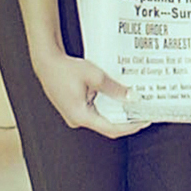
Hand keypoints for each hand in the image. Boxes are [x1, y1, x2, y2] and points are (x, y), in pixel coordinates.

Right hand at [33, 46, 147, 137]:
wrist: (46, 62)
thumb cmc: (65, 69)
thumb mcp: (95, 77)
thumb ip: (114, 89)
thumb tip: (131, 97)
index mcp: (81, 116)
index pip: (111, 128)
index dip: (130, 126)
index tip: (143, 121)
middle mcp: (77, 119)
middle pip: (107, 125)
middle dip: (126, 120)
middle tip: (143, 114)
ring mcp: (75, 114)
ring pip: (101, 118)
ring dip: (117, 113)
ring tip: (134, 107)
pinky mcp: (75, 108)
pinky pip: (94, 111)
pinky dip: (108, 107)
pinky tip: (118, 99)